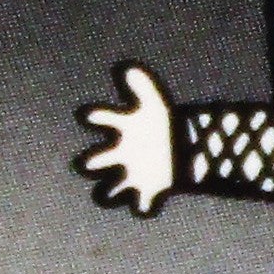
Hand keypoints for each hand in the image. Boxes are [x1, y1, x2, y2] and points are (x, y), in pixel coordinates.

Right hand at [80, 62, 179, 213]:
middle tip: (92, 160)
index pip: (102, 121)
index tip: (89, 116)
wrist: (185, 148)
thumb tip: (127, 68)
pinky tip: (147, 200)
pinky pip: (140, 204)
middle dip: (92, 161)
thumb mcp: (155, 103)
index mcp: (121, 129)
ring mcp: (130, 175)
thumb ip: (143, 86)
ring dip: (111, 190)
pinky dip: (142, 205)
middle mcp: (119, 154)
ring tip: (121, 183)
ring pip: (108, 191)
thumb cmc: (162, 124)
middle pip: (93, 162)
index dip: (94, 119)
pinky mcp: (147, 190)